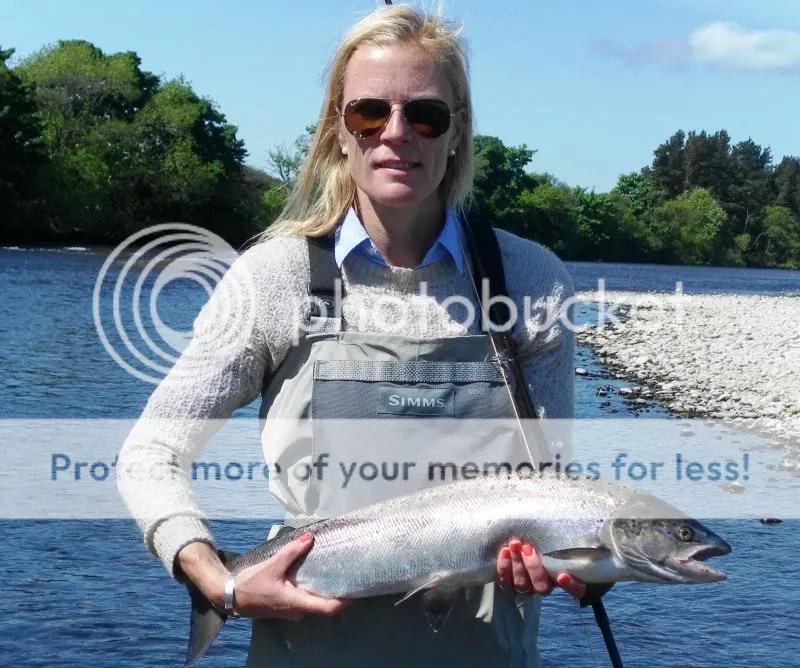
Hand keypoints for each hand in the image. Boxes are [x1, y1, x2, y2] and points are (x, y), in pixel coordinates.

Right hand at [232, 532, 347, 620]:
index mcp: (296, 603)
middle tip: (345, 573)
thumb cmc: (251, 584)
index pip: (327, 609)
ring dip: (321, 589)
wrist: (231, 596)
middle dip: (334, 591)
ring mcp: (291, 610)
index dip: (343, 601)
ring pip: (312, 602)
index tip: (354, 589)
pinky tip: (312, 574)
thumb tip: (309, 537)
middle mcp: (296, 610)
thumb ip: (292, 552)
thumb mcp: (272, 565)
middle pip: (323, 605)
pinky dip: (310, 589)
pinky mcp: (285, 606)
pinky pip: (304, 599)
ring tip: (331, 569)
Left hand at [496, 539, 585, 598]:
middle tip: (527, 548)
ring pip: (522, 584)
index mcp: (564, 577)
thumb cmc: (542, 537)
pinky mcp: (509, 585)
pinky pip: (506, 581)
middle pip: (542, 587)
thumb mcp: (553, 536)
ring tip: (515, 545)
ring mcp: (527, 587)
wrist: (517, 544)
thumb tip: (572, 515)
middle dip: (533, 568)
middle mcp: (545, 585)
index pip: (577, 590)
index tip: (563, 575)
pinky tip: (505, 551)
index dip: (572, 586)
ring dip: (517, 564)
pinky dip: (504, 566)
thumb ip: (560, 534)